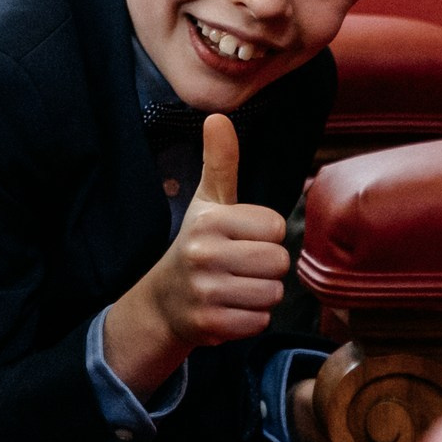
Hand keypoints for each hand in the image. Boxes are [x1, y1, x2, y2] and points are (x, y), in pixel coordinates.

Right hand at [103, 114, 291, 396]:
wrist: (163, 302)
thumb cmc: (198, 245)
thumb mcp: (207, 203)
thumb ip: (220, 162)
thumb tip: (218, 116)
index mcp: (209, 221)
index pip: (276, 227)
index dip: (265, 235)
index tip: (241, 239)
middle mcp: (203, 255)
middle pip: (278, 262)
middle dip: (266, 268)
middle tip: (240, 267)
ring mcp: (204, 292)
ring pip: (272, 294)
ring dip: (260, 295)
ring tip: (235, 288)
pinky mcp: (209, 325)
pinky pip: (259, 322)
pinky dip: (249, 320)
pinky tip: (229, 309)